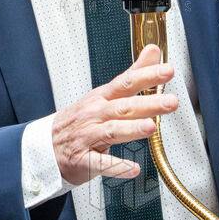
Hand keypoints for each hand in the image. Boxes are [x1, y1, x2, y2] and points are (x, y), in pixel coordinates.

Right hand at [51, 44, 176, 185]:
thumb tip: (153, 51)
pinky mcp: (83, 160)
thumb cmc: (82, 119)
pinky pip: (101, 163)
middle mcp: (95, 115)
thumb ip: (133, 74)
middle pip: (123, 107)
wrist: (47, 147)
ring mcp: (87, 137)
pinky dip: (117, 167)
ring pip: (111, 131)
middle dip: (148, 104)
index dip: (147, 76)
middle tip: (170, 102)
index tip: (168, 71)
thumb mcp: (105, 94)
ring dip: (131, 129)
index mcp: (102, 97)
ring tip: (151, 127)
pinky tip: (133, 168)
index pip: (126, 82)